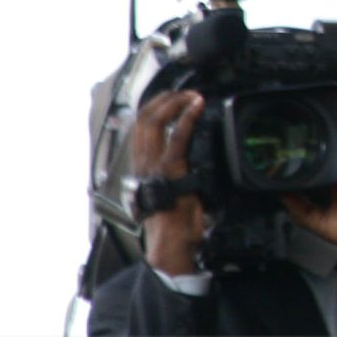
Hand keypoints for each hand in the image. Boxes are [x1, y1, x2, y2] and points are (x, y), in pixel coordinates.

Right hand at [130, 89, 207, 276]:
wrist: (172, 245)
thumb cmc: (175, 225)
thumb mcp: (174, 193)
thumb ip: (178, 175)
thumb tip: (194, 164)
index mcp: (142, 168)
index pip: (140, 130)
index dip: (153, 109)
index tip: (170, 98)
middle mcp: (142, 164)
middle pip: (143, 120)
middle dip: (163, 99)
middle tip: (182, 91)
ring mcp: (154, 166)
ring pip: (154, 123)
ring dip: (174, 103)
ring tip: (191, 95)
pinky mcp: (169, 170)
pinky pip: (175, 137)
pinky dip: (186, 118)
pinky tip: (196, 106)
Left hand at [282, 94, 336, 255]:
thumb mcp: (320, 223)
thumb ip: (299, 209)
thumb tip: (279, 196)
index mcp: (336, 180)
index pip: (317, 158)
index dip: (303, 146)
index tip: (286, 137)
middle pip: (330, 138)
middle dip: (316, 123)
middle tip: (297, 108)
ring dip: (333, 110)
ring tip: (318, 92)